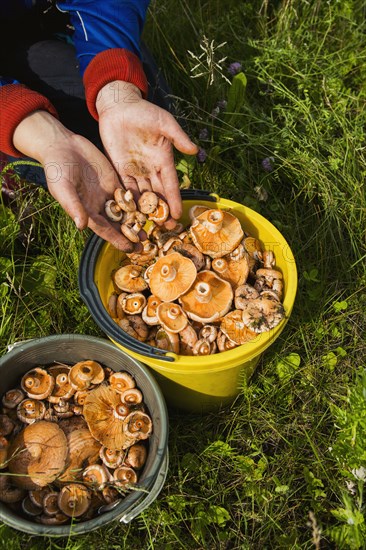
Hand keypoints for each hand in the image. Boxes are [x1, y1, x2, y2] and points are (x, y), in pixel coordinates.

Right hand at [13, 111, 136, 250]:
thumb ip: (73, 206)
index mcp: (87, 211)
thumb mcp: (63, 188)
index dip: (117, 240)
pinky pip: (129, 194)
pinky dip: (139, 201)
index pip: (104, 230)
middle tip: (145, 245)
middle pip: (118, 224)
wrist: (62, 146)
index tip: (130, 249)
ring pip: (126, 211)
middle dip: (131, 235)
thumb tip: (81, 226)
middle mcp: (99, 205)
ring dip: (137, 221)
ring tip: (150, 230)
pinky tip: (151, 207)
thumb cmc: (57, 169)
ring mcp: (108, 193)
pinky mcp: (114, 181)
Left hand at [96, 80, 197, 225]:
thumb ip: (178, 137)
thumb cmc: (144, 112)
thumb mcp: (164, 122)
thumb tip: (194, 151)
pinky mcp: (120, 169)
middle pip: (158, 195)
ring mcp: (135, 170)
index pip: (170, 184)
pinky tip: (129, 214)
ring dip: (145, 211)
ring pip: (142, 195)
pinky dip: (128, 201)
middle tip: (166, 229)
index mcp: (163, 160)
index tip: (178, 215)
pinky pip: (125, 188)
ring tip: (149, 227)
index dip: (174, 200)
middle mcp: (150, 169)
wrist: (119, 106)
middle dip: (162, 212)